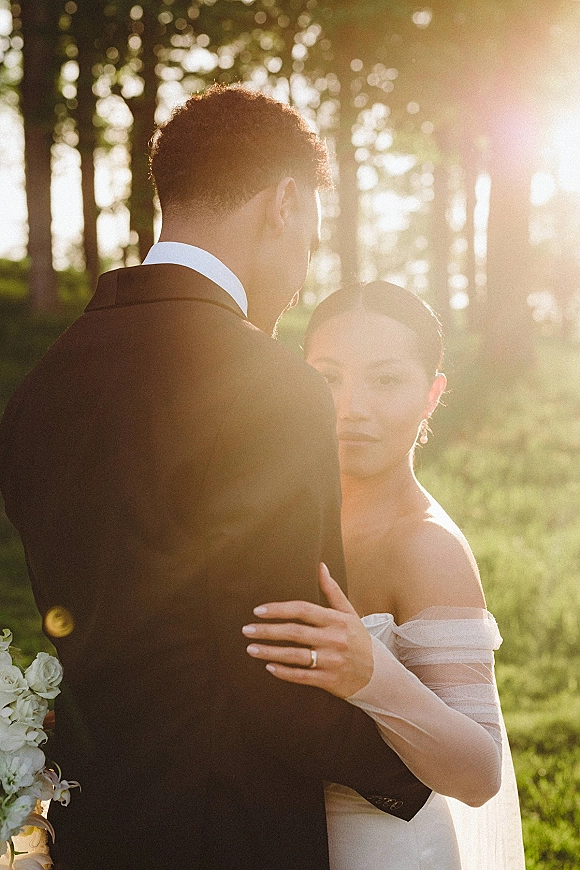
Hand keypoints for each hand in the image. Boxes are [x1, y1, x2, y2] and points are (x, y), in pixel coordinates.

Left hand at [242, 563, 373, 697]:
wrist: (379, 674)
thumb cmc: (359, 640)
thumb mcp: (349, 613)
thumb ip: (332, 590)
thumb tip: (321, 566)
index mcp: (336, 620)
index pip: (303, 610)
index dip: (279, 609)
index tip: (258, 611)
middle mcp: (334, 639)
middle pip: (294, 633)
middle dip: (268, 631)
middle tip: (247, 629)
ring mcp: (331, 661)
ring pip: (294, 655)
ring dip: (270, 652)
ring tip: (251, 649)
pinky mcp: (329, 680)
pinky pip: (302, 676)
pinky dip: (284, 672)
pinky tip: (269, 667)